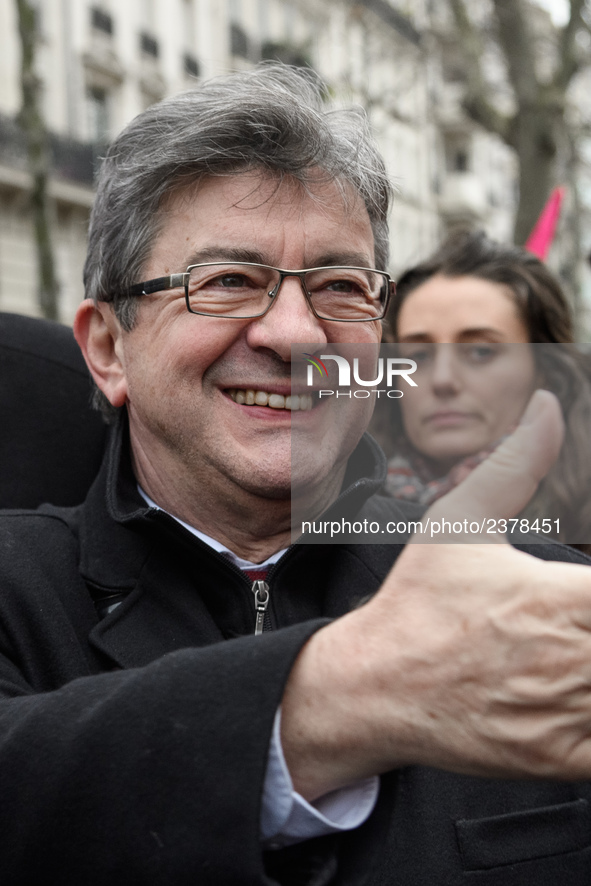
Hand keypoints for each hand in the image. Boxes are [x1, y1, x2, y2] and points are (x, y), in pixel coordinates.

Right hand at [282, 390, 590, 799]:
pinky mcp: (564, 760)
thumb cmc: (418, 603)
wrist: (377, 686)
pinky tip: (575, 685)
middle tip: (578, 612)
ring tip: (573, 643)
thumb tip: (546, 407)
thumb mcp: (459, 521)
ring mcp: (569, 715)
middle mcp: (572, 660)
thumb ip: (517, 463)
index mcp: (563, 599)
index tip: (586, 589)